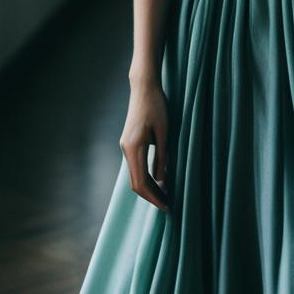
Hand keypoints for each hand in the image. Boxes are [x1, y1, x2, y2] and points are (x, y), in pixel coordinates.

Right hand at [119, 80, 169, 211]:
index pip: (141, 182)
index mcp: (134, 148)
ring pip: (135, 175)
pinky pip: (135, 165)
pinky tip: (158, 179)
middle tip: (168, 204)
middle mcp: (126, 149)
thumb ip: (162, 156)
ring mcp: (125, 146)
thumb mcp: (164, 132)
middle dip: (151, 196)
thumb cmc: (157, 106)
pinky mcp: (128, 142)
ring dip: (148, 187)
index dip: (153, 197)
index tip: (166, 206)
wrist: (144, 87)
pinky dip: (146, 176)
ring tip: (165, 194)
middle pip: (135, 182)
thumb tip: (162, 180)